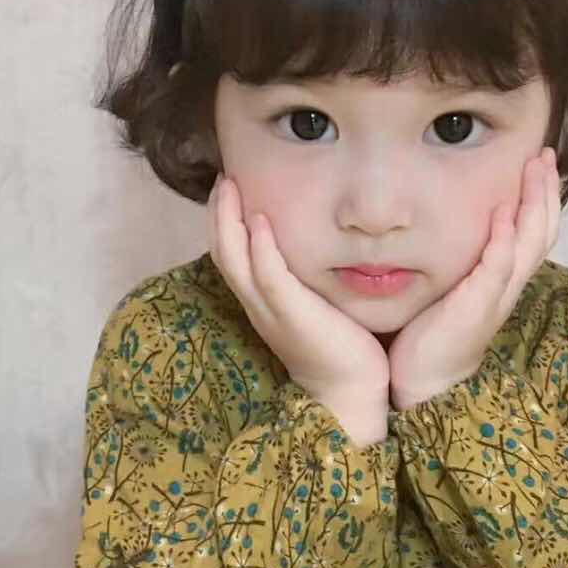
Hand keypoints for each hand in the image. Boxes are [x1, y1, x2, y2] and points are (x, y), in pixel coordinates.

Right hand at [206, 173, 389, 398]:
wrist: (349, 392)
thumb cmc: (338, 346)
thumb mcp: (313, 303)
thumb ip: (304, 276)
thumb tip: (315, 240)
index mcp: (259, 300)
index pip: (230, 254)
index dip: (222, 220)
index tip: (226, 186)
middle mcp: (256, 304)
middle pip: (223, 251)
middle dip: (218, 212)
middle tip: (223, 176)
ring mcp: (270, 310)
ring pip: (235, 260)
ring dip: (229, 220)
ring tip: (230, 186)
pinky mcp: (292, 315)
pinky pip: (268, 277)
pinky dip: (262, 247)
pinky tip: (263, 220)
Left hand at [388, 147, 561, 410]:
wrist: (424, 380)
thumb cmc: (434, 332)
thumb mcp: (453, 286)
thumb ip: (462, 259)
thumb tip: (457, 224)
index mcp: (503, 279)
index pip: (532, 230)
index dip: (542, 197)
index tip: (540, 162)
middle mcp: (508, 285)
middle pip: (541, 231)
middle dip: (545, 191)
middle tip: (546, 154)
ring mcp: (497, 297)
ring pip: (528, 243)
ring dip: (535, 205)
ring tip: (536, 170)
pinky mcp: (477, 308)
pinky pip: (496, 269)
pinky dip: (502, 240)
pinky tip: (501, 214)